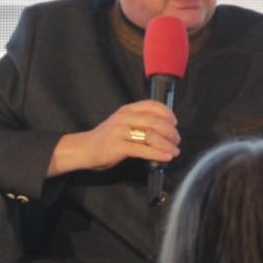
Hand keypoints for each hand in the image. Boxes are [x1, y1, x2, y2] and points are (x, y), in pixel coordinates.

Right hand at [48, 100, 179, 176]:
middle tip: (177, 140)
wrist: (85, 149)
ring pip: (150, 135)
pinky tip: (165, 157)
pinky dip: (157, 154)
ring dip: (166, 144)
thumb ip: (139, 121)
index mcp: (127, 109)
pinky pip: (142, 150)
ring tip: (175, 151)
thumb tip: (164, 127)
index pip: (152, 105)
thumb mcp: (122, 122)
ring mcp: (120, 132)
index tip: (175, 122)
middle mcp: (124, 118)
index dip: (167, 113)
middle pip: (154, 121)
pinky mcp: (118, 147)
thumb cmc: (106, 138)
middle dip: (170, 131)